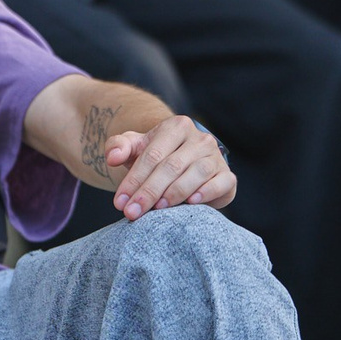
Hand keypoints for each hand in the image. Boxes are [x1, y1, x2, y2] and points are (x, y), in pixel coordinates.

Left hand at [105, 116, 236, 219]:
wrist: (184, 166)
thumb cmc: (155, 157)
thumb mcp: (135, 148)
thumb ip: (118, 147)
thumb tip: (112, 157)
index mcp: (176, 127)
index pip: (152, 155)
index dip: (134, 180)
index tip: (120, 202)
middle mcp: (199, 139)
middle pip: (171, 166)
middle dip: (149, 191)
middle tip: (132, 212)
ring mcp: (216, 157)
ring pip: (197, 173)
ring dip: (175, 193)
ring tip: (158, 209)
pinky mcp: (227, 176)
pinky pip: (220, 183)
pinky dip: (207, 192)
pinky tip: (191, 203)